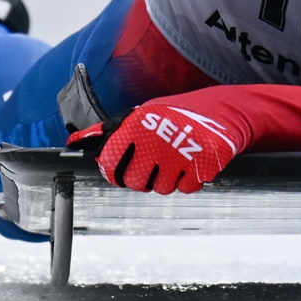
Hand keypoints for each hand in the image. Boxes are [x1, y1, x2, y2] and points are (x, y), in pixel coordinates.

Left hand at [92, 99, 244, 194]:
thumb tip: (78, 141)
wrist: (222, 111)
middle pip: (134, 182)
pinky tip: (191, 162)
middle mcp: (156, 140)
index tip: (119, 170)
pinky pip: (185, 189)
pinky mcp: (203, 166)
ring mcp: (180, 154)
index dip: (112, 170)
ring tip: (174, 159)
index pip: (110, 161)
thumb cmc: (177, 112)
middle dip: (141, 177)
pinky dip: (188, 180)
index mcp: (137, 125)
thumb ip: (112, 130)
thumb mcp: (143, 114)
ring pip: (160, 189)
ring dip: (166, 179)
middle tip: (152, 164)